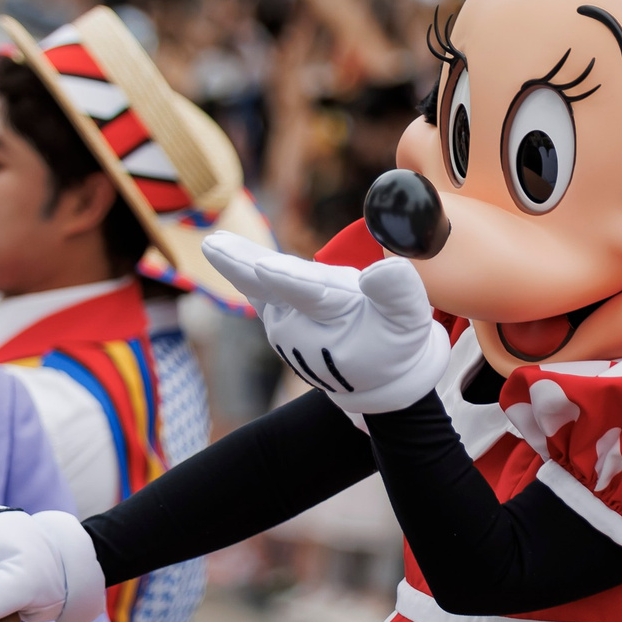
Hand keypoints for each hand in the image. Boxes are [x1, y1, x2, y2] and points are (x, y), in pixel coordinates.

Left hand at [204, 232, 450, 415]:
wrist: (378, 378)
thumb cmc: (396, 342)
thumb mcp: (409, 320)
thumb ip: (399, 293)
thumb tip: (383, 268)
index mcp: (335, 320)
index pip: (312, 295)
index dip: (290, 279)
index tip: (265, 266)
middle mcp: (301, 325)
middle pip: (270, 288)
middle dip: (242, 266)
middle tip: (212, 245)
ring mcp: (284, 325)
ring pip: (259, 288)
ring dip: (237, 264)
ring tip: (215, 243)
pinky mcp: (278, 319)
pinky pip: (257, 292)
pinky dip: (241, 272)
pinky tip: (222, 249)